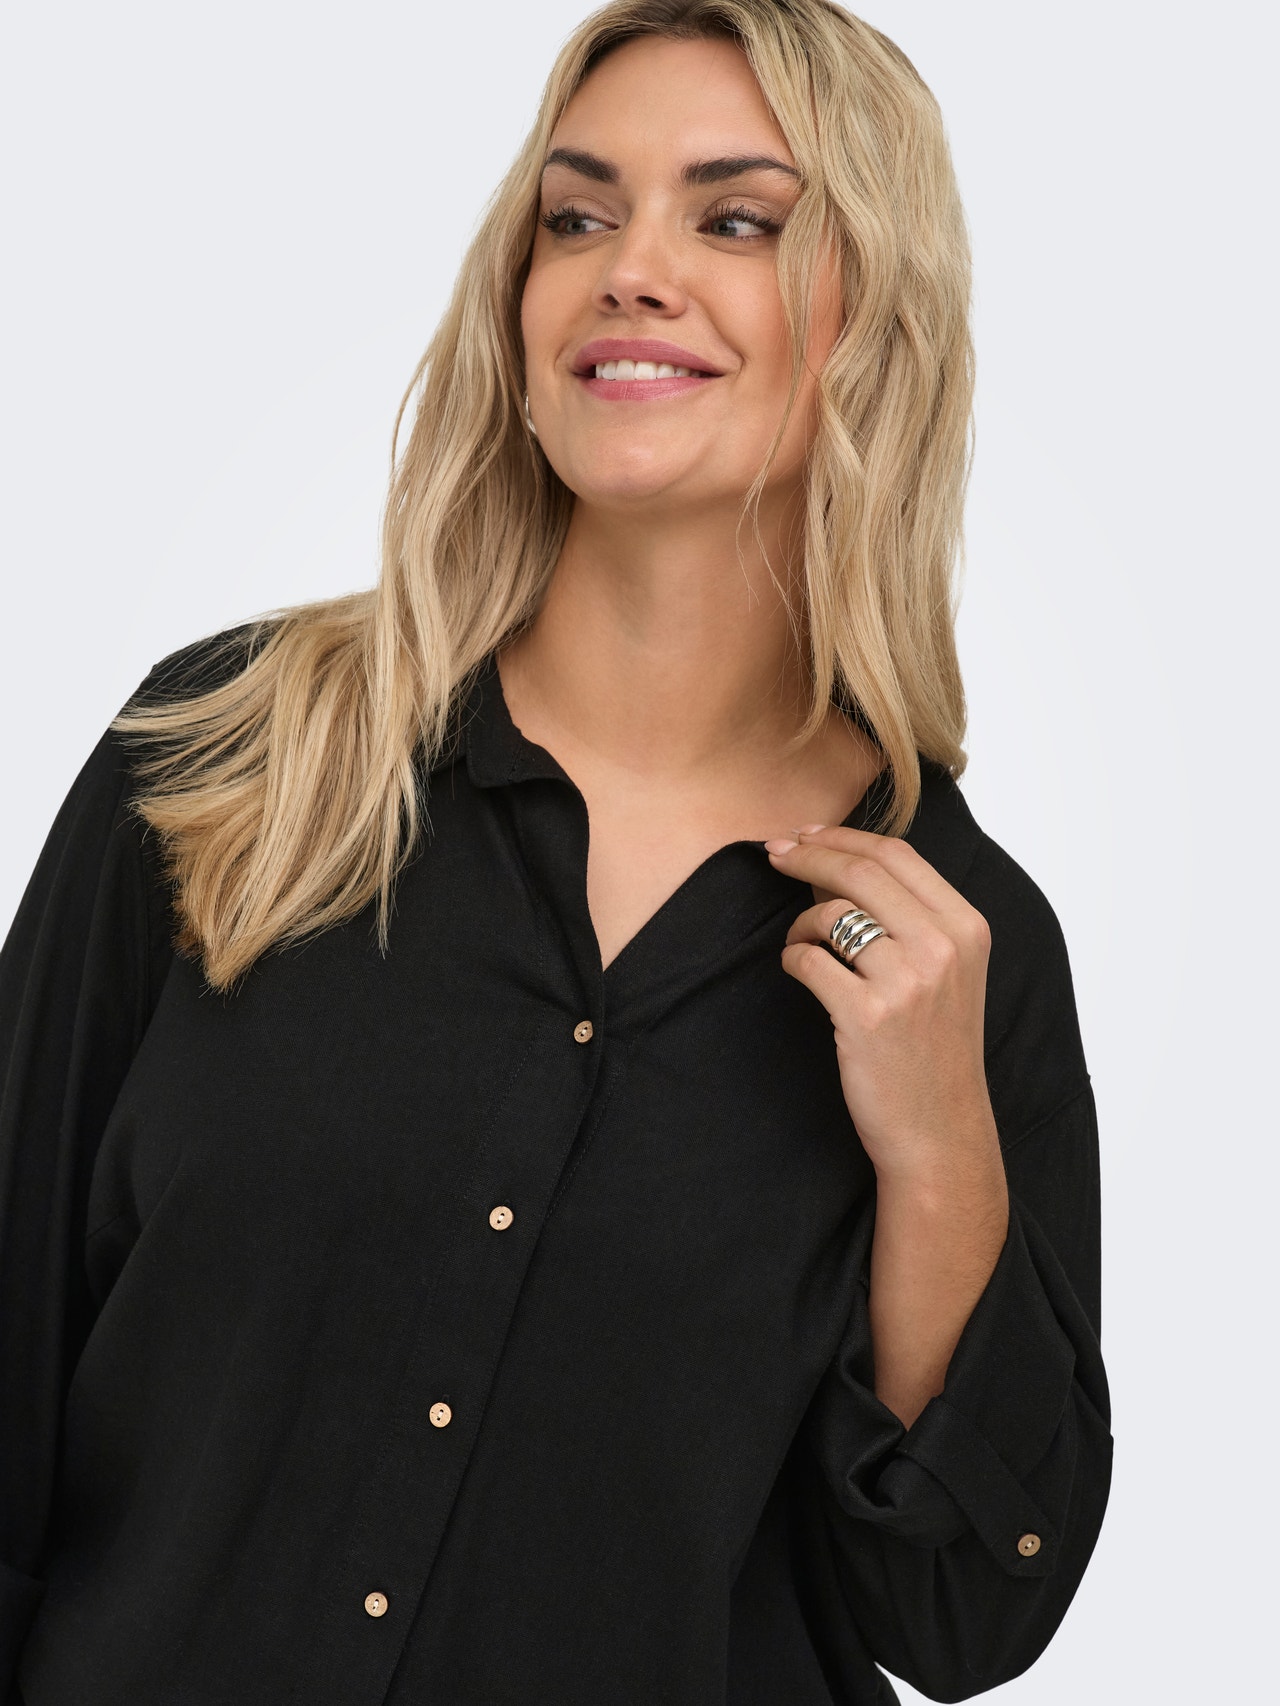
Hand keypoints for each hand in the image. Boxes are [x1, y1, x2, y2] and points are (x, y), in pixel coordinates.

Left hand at [764, 824, 1000, 1185]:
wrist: (939, 1130)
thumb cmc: (933, 1049)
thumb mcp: (944, 971)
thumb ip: (906, 916)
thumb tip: (834, 862)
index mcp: (966, 927)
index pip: (896, 854)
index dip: (842, 836)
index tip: (805, 834)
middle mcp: (942, 947)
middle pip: (860, 871)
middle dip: (807, 854)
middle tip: (773, 854)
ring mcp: (906, 982)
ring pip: (830, 915)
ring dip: (800, 922)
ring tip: (800, 943)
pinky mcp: (867, 1016)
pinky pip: (808, 960)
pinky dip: (792, 958)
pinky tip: (797, 968)